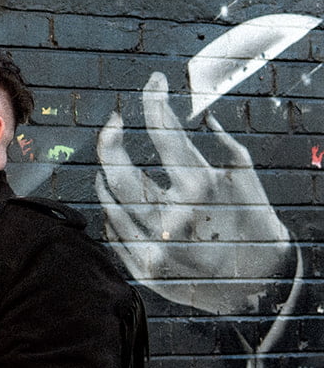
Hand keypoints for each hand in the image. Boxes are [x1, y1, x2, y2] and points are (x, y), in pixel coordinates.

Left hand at [96, 71, 291, 313]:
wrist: (262, 284)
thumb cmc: (254, 222)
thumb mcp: (246, 177)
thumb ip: (222, 142)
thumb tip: (202, 114)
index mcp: (200, 187)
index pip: (164, 132)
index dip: (154, 101)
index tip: (154, 84)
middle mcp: (172, 216)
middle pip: (118, 169)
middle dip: (110, 139)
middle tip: (114, 123)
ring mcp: (154, 245)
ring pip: (109, 201)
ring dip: (105, 175)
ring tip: (111, 160)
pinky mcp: (144, 268)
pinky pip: (114, 231)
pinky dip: (112, 211)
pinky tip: (114, 199)